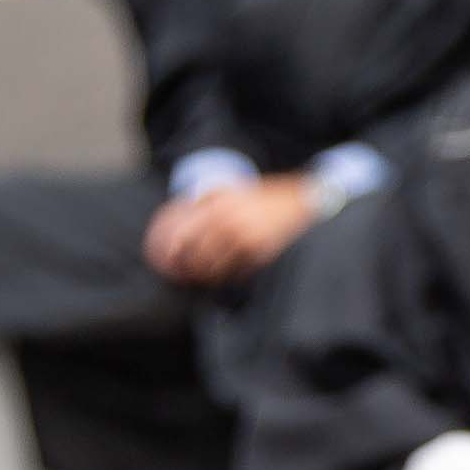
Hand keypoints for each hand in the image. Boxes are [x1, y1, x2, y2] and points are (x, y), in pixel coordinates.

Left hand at [142, 175, 323, 284]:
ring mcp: (246, 239)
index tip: (167, 258)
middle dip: (188, 268)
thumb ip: (209, 196)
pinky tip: (224, 279)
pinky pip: (238, 271)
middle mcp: (231, 222)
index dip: (174, 247)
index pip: (188, 231)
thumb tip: (185, 206)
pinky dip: (229, 277)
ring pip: (217, 267)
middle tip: (182, 275)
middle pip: (199, 253)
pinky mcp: (261, 253)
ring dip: (207, 276)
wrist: (302, 202)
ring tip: (202, 280)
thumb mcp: (235, 189)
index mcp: (220, 205)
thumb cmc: (264, 197)